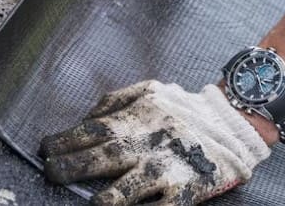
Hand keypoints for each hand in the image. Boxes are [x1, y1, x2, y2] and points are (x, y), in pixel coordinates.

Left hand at [40, 81, 269, 205]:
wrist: (237, 123)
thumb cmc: (188, 109)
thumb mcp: (154, 90)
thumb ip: (117, 100)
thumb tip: (85, 119)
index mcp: (144, 115)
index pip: (96, 129)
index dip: (66, 140)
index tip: (47, 150)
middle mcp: (156, 140)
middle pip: (108, 154)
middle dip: (73, 167)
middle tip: (51, 174)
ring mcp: (173, 166)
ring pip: (134, 185)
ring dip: (107, 198)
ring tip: (91, 203)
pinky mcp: (190, 189)